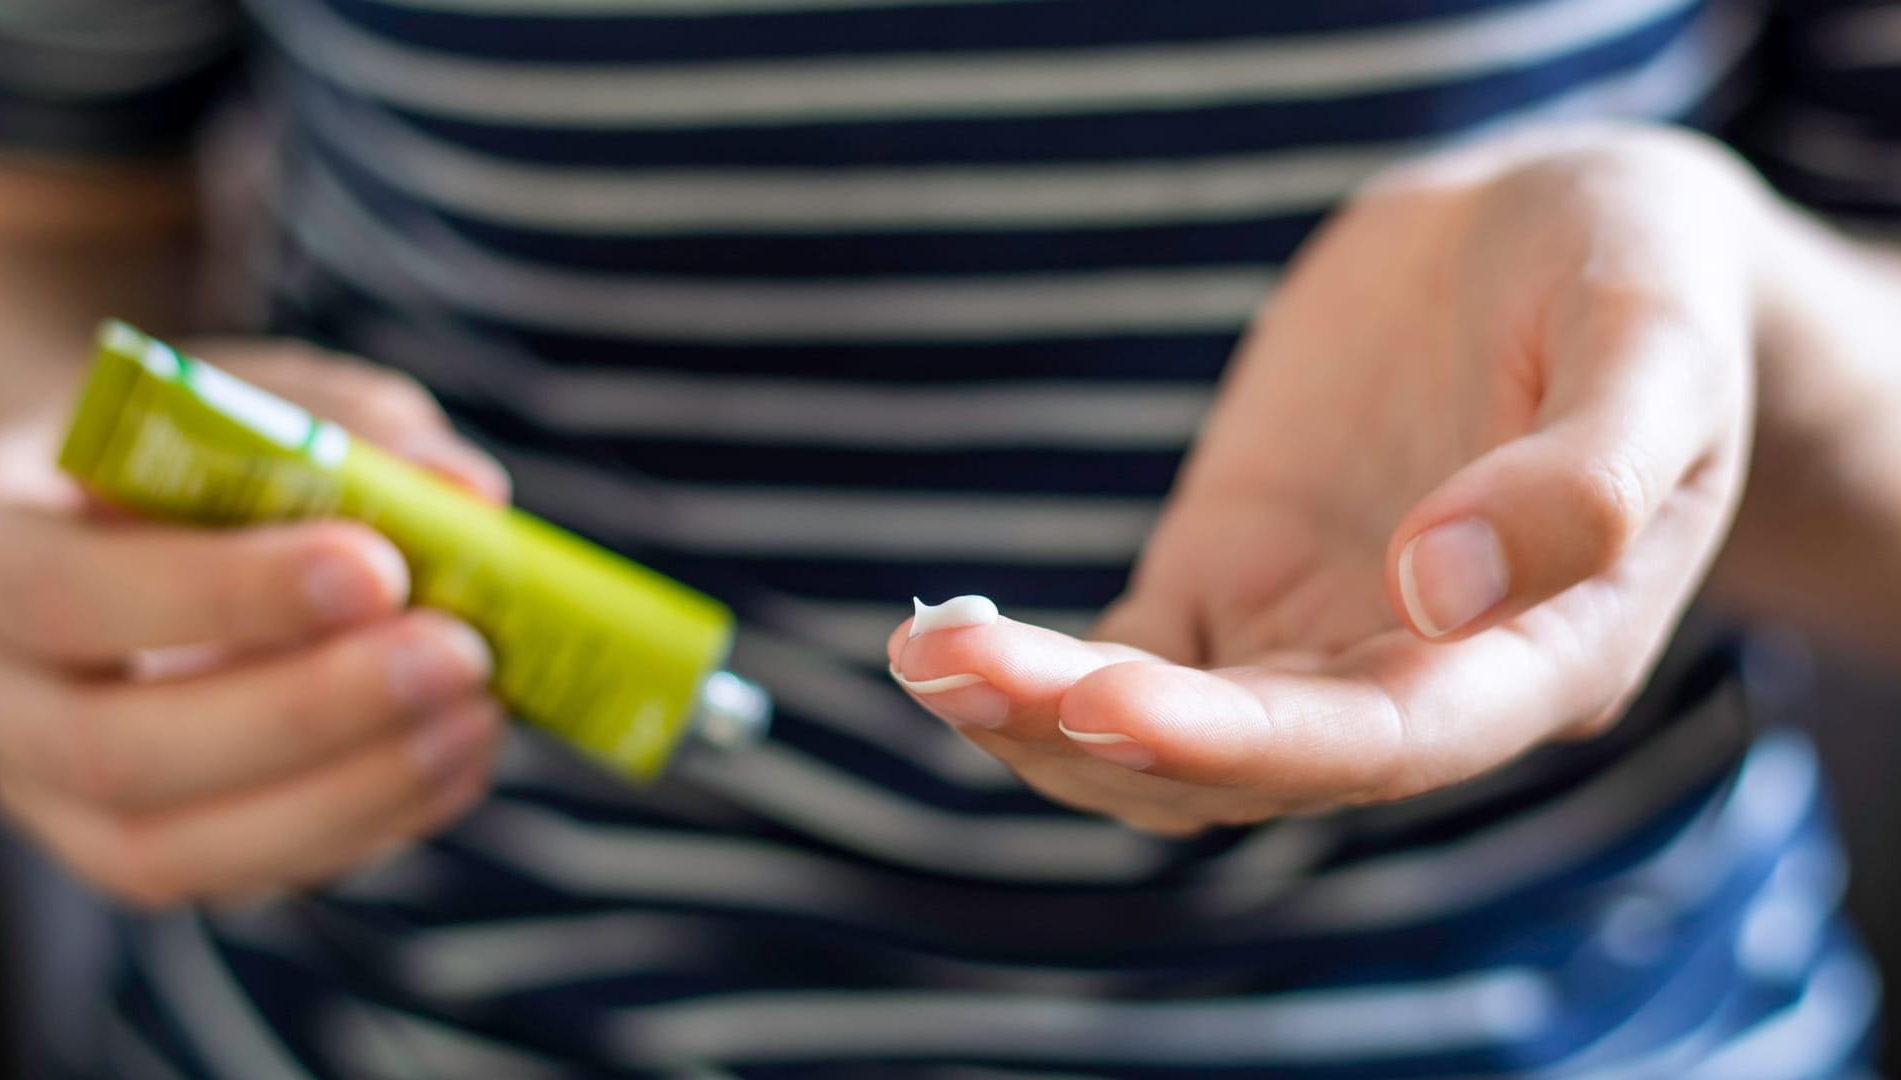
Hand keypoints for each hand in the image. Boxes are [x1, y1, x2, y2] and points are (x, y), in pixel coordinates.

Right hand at [0, 338, 509, 905]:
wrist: (105, 515)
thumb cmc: (183, 445)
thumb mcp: (246, 397)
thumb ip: (347, 428)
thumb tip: (467, 492)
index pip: (66, 594)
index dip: (222, 594)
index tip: (377, 568)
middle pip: (116, 750)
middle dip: (307, 712)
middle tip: (458, 655)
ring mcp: (55, 795)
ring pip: (174, 849)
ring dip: (354, 789)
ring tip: (481, 715)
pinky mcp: (136, 848)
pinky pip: (238, 874)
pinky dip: (367, 825)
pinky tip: (461, 758)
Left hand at [887, 126, 1762, 834]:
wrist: (1557, 236)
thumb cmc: (1640, 279)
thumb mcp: (1652, 342)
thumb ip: (1580, 478)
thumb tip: (1436, 590)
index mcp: (1544, 655)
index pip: (1389, 740)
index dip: (1244, 741)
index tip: (1104, 698)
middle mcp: (1420, 677)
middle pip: (1249, 762)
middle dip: (1096, 735)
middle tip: (955, 670)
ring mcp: (1315, 630)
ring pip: (1168, 736)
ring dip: (1043, 717)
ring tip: (924, 657)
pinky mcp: (1235, 574)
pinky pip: (1129, 658)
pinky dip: (1038, 668)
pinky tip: (946, 641)